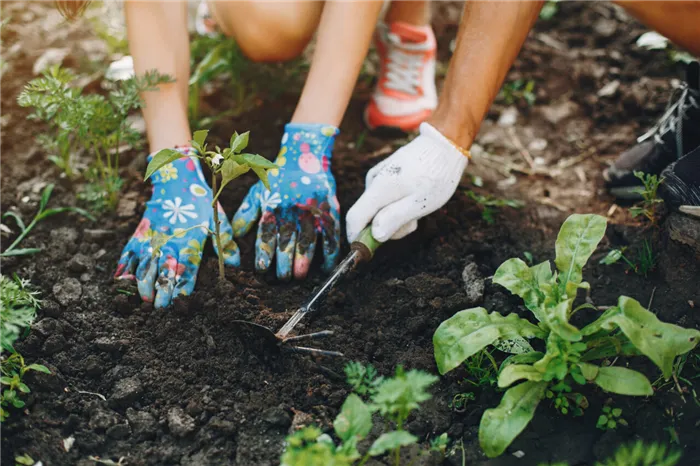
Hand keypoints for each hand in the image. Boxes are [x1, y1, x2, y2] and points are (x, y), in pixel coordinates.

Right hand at [115, 147, 239, 306]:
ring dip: (143, 284)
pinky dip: (125, 267)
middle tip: (160, 309)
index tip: (181, 302)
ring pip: (145, 265)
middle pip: (164, 271)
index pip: (188, 268)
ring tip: (145, 300)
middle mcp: (170, 241)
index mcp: (191, 240)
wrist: (174, 178)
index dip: (184, 286)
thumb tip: (234, 265)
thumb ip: (226, 243)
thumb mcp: (217, 219)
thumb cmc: (199, 202)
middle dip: (162, 291)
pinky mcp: (139, 233)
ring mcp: (152, 238)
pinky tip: (122, 281)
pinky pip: (129, 253)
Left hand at [232, 123, 340, 279]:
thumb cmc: (279, 179)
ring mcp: (312, 212)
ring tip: (299, 276)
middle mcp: (292, 211)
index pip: (266, 234)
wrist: (305, 157)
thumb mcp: (258, 192)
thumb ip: (247, 214)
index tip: (263, 269)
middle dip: (284, 263)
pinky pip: (330, 236)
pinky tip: (325, 267)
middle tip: (283, 277)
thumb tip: (235, 236)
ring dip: (303, 261)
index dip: (264, 253)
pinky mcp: (329, 212)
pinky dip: (329, 253)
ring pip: (307, 241)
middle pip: (287, 242)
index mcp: (273, 207)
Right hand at [346, 122, 468, 242]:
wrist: (445, 144)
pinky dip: (397, 203)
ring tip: (418, 206)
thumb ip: (395, 218)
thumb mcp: (420, 202)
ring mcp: (379, 176)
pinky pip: (384, 197)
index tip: (369, 250)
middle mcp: (373, 181)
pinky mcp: (386, 174)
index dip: (357, 237)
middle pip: (368, 216)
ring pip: (378, 207)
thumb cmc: (436, 175)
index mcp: (379, 188)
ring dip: (395, 215)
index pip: (354, 218)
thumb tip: (375, 235)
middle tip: (413, 222)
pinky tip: (414, 197)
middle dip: (387, 226)